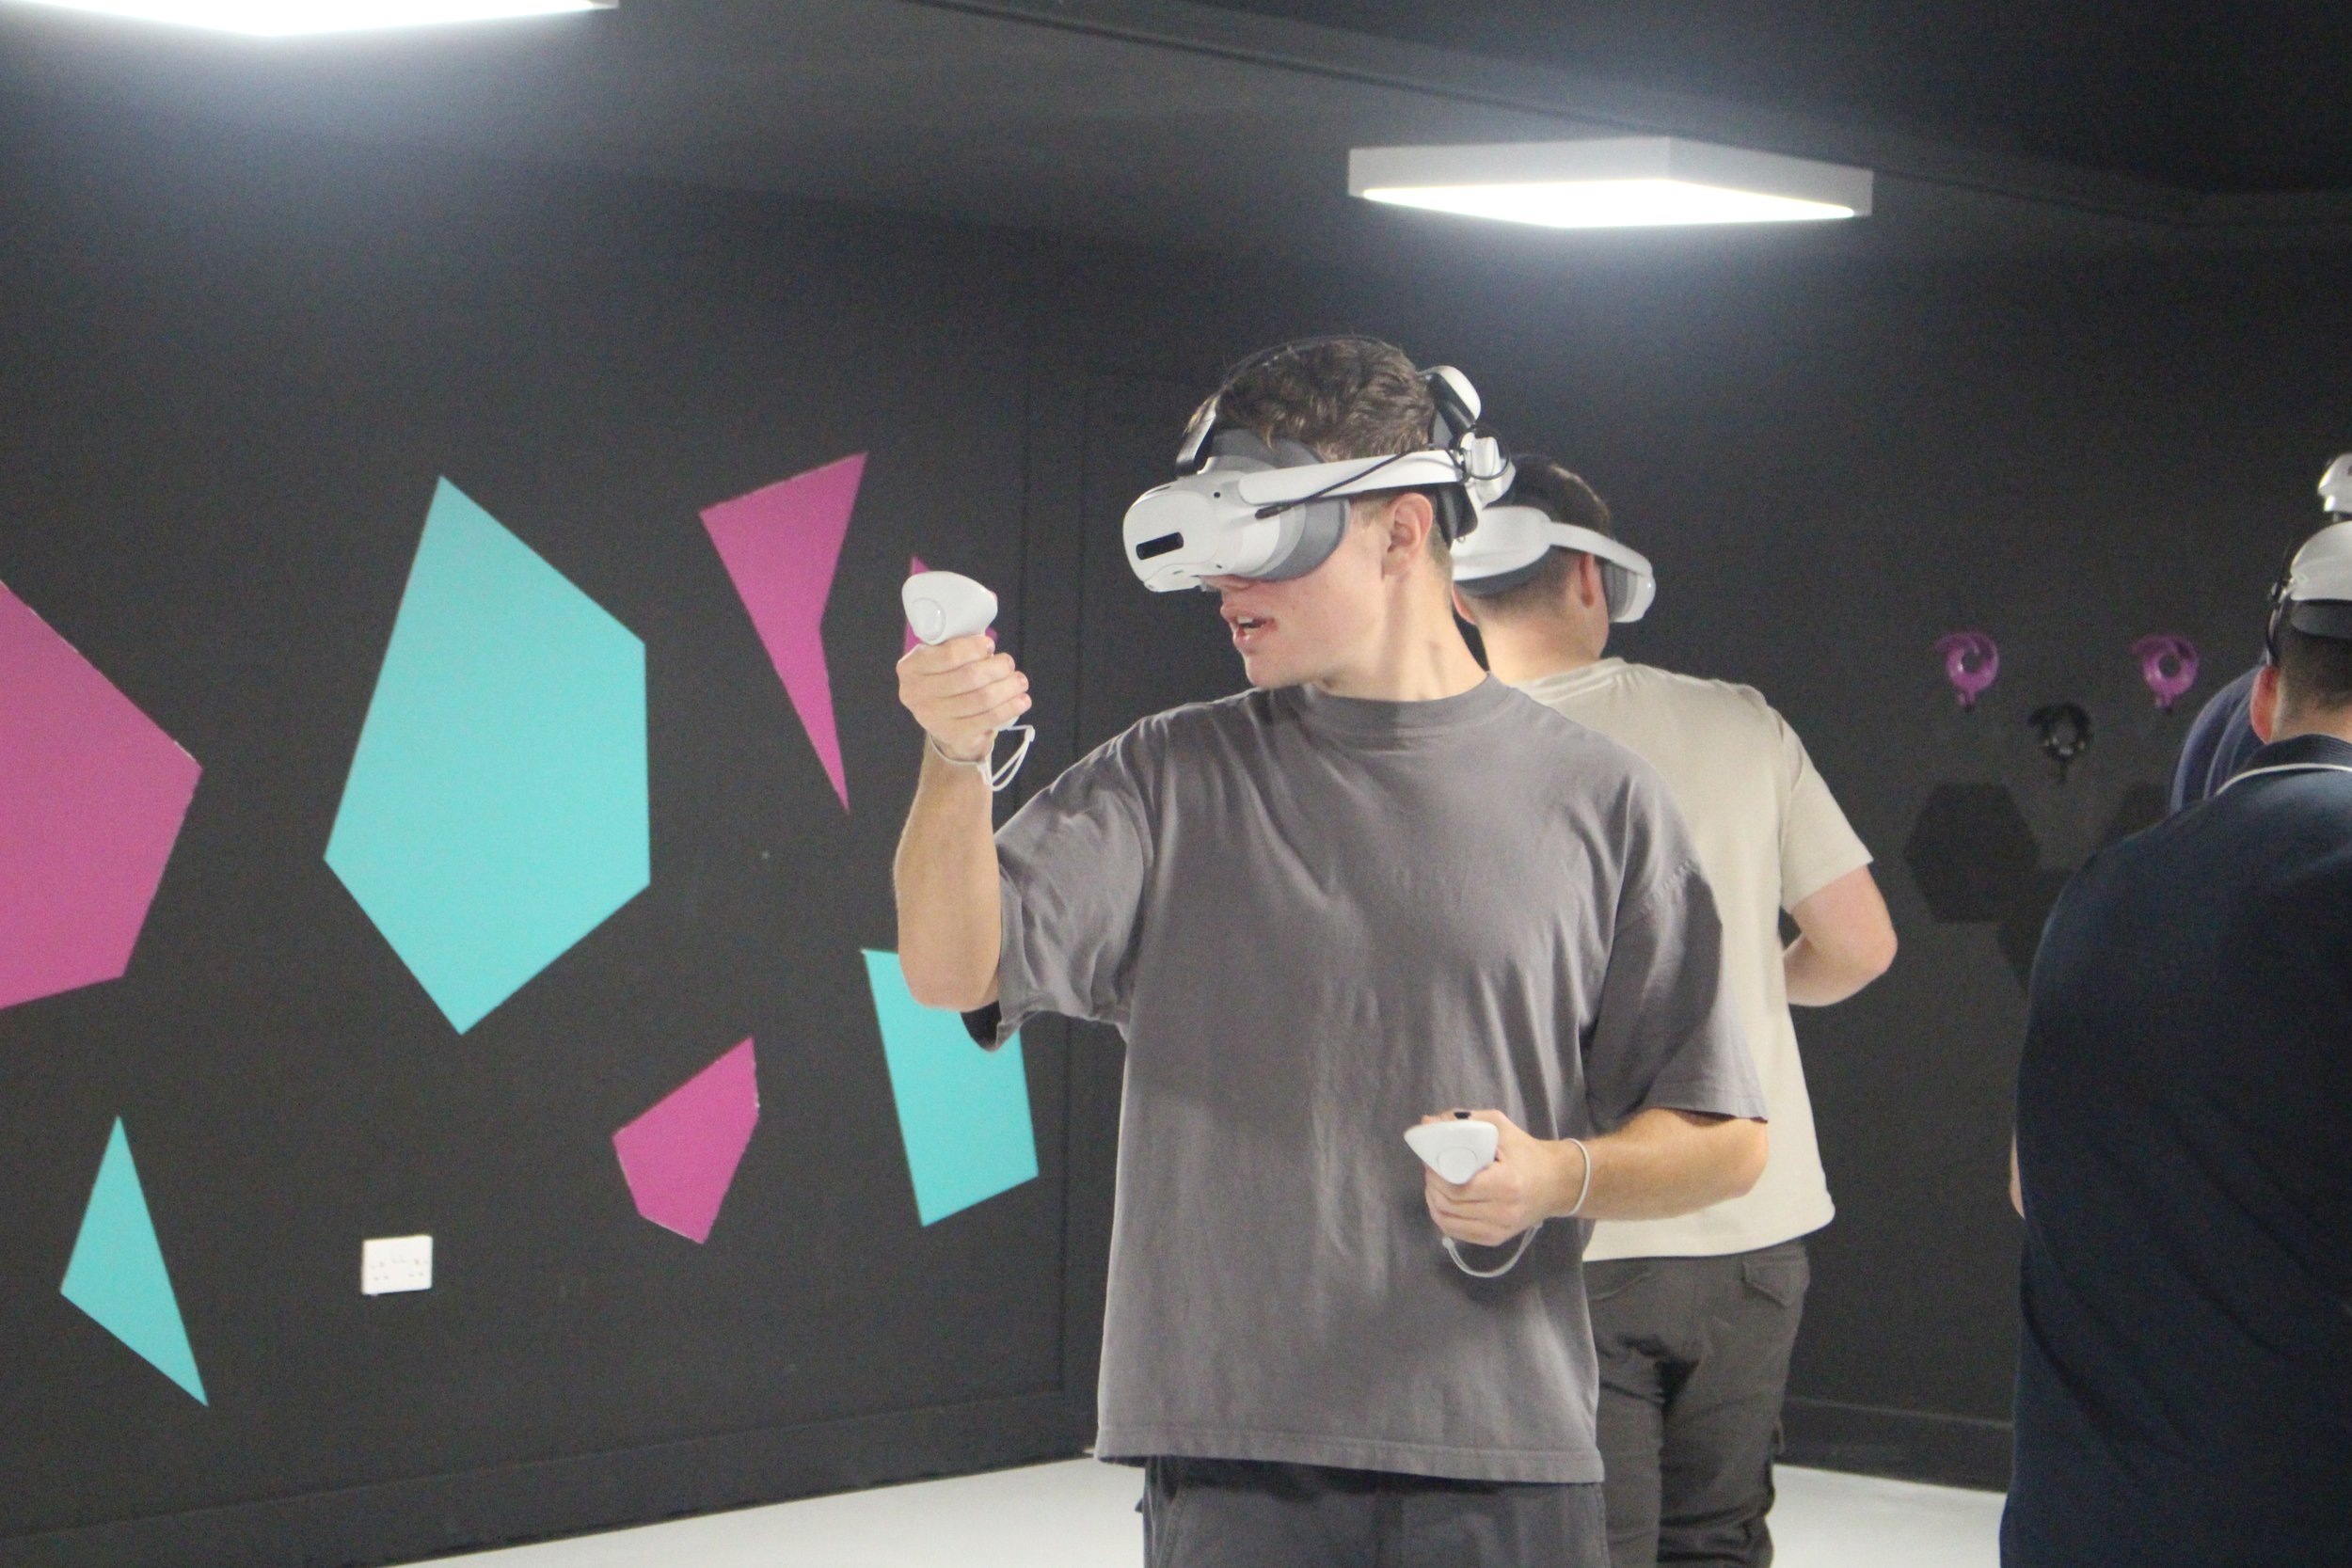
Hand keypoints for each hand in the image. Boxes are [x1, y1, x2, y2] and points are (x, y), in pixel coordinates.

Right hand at [897, 634, 1030, 763]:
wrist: (942, 721)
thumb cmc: (945, 679)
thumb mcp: (941, 659)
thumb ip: (956, 648)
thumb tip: (988, 647)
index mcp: (911, 667)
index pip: (948, 655)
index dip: (974, 648)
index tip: (990, 645)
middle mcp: (915, 694)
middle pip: (969, 677)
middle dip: (997, 668)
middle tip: (1009, 664)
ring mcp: (933, 718)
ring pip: (982, 699)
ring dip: (1008, 688)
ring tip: (1020, 681)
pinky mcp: (952, 734)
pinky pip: (988, 719)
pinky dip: (1009, 708)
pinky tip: (1022, 701)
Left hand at [1420, 1109, 1578, 1247]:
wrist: (1557, 1183)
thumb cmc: (1527, 1152)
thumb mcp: (1501, 1128)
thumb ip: (1464, 1121)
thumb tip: (1428, 1122)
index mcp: (1506, 1184)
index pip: (1457, 1188)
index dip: (1436, 1175)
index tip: (1432, 1160)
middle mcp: (1503, 1212)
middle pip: (1449, 1205)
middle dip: (1432, 1185)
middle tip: (1432, 1169)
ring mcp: (1499, 1230)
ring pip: (1448, 1222)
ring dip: (1434, 1201)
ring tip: (1436, 1184)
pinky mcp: (1495, 1239)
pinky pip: (1457, 1232)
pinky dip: (1443, 1217)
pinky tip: (1443, 1202)